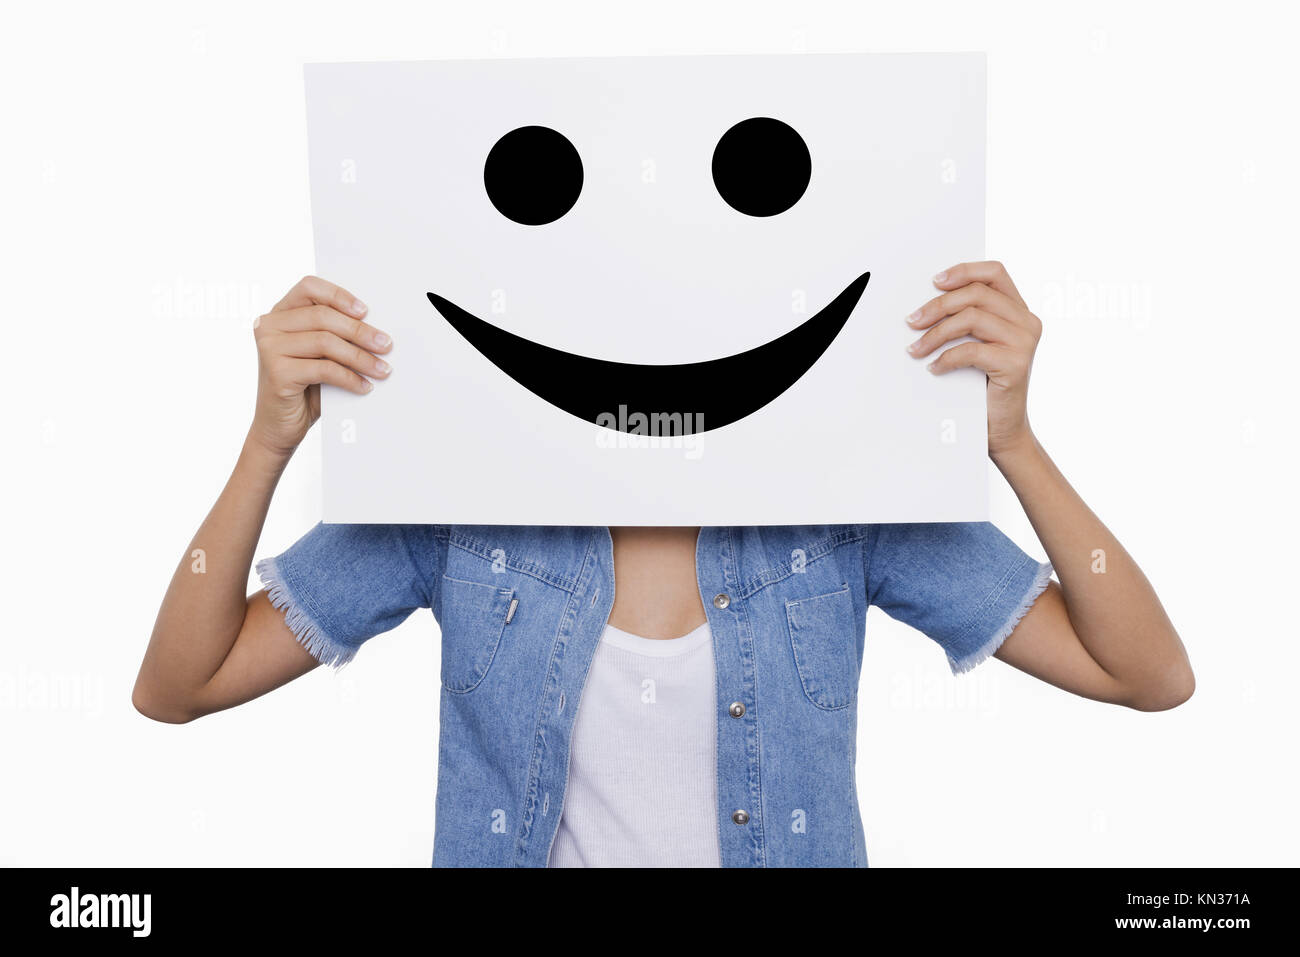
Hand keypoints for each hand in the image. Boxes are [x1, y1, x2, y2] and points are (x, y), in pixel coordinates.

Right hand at [248, 275, 392, 457]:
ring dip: (360, 357)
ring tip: (382, 369)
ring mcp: (269, 348)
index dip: (339, 295)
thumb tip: (376, 330)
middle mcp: (269, 326)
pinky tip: (364, 386)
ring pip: (325, 341)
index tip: (366, 312)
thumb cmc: (305, 389)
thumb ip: (336, 336)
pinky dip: (350, 378)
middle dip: (360, 331)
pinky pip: (324, 368)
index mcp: (280, 314)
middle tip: (386, 345)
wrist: (279, 428)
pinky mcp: (277, 372)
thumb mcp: (320, 356)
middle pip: (323, 316)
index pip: (309, 287)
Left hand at [905, 260, 1040, 458]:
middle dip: (938, 305)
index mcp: (1020, 311)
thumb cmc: (985, 387)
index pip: (995, 273)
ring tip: (916, 349)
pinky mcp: (1016, 364)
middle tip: (912, 321)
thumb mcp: (979, 345)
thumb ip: (969, 321)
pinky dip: (946, 358)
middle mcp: (1027, 322)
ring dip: (936, 333)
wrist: (1002, 429)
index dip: (964, 271)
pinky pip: (971, 350)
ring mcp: (1025, 342)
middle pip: (977, 294)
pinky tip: (934, 367)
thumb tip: (927, 306)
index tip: (934, 282)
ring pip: (972, 318)